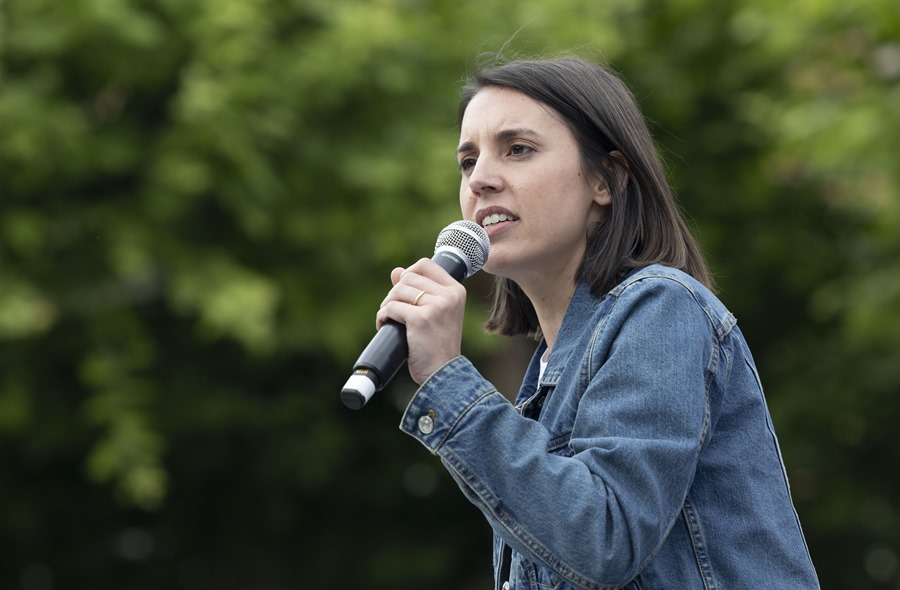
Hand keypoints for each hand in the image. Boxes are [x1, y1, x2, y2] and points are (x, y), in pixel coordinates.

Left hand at [375, 258, 466, 384]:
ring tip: (390, 320)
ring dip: (387, 305)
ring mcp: (437, 306)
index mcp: (456, 291)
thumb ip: (419, 290)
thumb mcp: (434, 313)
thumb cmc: (438, 345)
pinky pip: (391, 307)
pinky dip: (382, 316)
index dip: (408, 274)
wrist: (443, 373)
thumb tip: (396, 271)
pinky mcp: (421, 319)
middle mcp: (449, 295)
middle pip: (407, 277)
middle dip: (394, 293)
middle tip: (394, 311)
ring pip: (397, 291)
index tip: (403, 292)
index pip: (425, 264)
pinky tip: (384, 325)